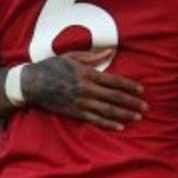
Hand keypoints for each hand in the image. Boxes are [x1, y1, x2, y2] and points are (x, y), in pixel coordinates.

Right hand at [22, 49, 147, 130]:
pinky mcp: (75, 112)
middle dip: (132, 102)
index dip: (129, 86)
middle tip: (146, 107)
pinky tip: (120, 127)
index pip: (114, 81)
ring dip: (124, 114)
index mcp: (87, 74)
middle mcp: (86, 89)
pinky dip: (108, 123)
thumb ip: (93, 56)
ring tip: (137, 117)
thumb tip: (111, 51)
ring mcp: (81, 102)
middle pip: (114, 97)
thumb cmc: (52, 67)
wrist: (32, 83)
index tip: (141, 90)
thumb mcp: (72, 56)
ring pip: (107, 110)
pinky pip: (95, 119)